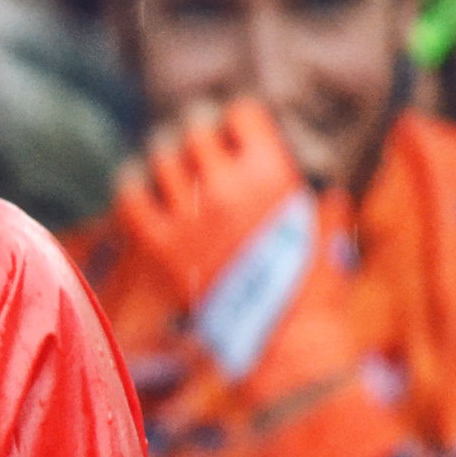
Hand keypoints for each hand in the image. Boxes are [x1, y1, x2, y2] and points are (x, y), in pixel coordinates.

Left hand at [115, 99, 401, 456]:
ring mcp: (190, 215)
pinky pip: (130, 195)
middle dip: (198, 133)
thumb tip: (325, 191)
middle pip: (194, 127)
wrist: (284, 344)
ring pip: (160, 155)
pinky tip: (142, 186)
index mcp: (272, 173)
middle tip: (199, 146)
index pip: (240, 112)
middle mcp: (227, 186)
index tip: (235, 132)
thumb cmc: (313, 289)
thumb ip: (321, 204)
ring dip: (166, 157)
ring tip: (173, 167)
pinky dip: (132, 184)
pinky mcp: (160, 245)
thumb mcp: (325, 234)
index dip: (236, 120)